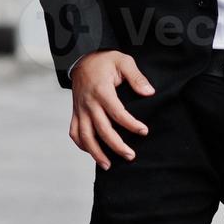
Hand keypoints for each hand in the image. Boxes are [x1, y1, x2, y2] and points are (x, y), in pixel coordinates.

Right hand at [69, 50, 154, 169]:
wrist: (82, 58)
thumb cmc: (105, 60)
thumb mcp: (123, 61)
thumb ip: (136, 77)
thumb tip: (149, 92)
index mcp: (101, 90)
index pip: (117, 112)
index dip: (131, 124)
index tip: (144, 131)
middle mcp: (88, 103)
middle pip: (101, 130)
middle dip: (116, 146)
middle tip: (130, 156)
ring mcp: (80, 109)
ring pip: (85, 136)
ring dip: (96, 153)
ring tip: (108, 165)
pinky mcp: (75, 112)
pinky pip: (74, 133)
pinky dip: (82, 145)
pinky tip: (93, 152)